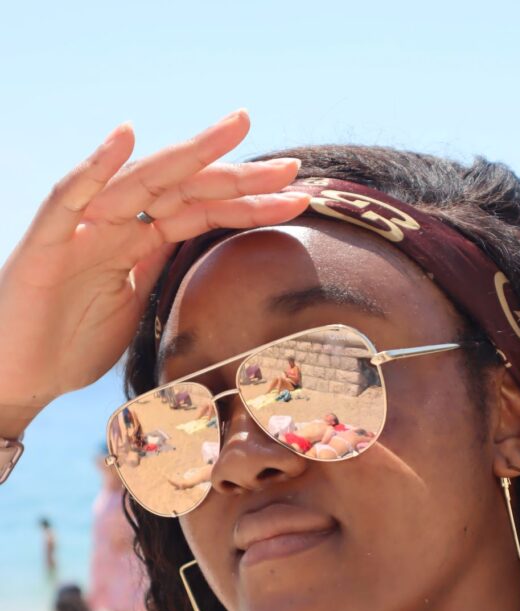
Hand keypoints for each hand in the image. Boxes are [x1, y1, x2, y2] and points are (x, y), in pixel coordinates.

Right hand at [0, 110, 307, 429]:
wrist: (20, 376)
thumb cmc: (71, 343)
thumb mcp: (136, 307)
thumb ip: (163, 272)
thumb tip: (204, 252)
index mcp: (140, 242)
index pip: (203, 212)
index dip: (249, 202)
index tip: (298, 196)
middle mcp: (115, 225)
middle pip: (184, 189)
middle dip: (238, 175)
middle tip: (295, 166)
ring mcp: (82, 229)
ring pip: (139, 183)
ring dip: (187, 155)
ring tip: (234, 130)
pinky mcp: (46, 245)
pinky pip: (69, 199)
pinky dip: (94, 169)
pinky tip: (125, 139)